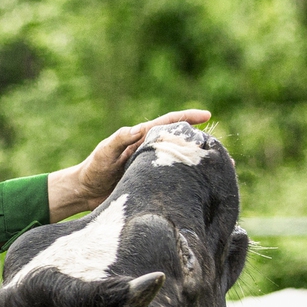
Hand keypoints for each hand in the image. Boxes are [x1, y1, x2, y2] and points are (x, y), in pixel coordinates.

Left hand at [47, 109, 210, 220]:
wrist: (85, 191)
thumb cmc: (93, 168)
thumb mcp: (104, 152)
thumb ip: (118, 139)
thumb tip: (136, 129)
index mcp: (141, 138)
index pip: (168, 123)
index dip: (187, 117)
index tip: (207, 115)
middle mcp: (150, 151)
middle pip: (180, 142)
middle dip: (201, 144)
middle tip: (222, 151)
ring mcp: (152, 168)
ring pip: (180, 162)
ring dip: (198, 165)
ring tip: (220, 170)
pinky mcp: (151, 184)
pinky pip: (174, 180)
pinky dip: (188, 182)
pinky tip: (203, 189)